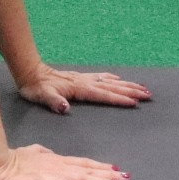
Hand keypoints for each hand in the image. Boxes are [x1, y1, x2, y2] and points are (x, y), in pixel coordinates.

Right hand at [0, 143, 130, 179]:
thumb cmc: (14, 159)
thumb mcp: (35, 153)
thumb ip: (46, 155)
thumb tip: (52, 155)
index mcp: (58, 160)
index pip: (85, 164)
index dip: (102, 167)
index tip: (118, 170)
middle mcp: (60, 166)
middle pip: (89, 171)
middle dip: (109, 175)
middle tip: (127, 178)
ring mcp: (53, 174)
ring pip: (82, 178)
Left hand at [17, 66, 153, 114]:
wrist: (30, 72)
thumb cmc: (36, 87)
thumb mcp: (42, 96)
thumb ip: (54, 102)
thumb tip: (65, 108)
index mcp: (79, 88)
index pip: (103, 95)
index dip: (119, 99)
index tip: (134, 103)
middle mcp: (85, 82)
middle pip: (113, 86)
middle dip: (131, 91)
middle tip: (148, 95)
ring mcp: (84, 78)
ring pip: (110, 81)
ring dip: (127, 84)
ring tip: (142, 88)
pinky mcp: (80, 77)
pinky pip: (102, 77)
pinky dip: (113, 78)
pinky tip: (118, 79)